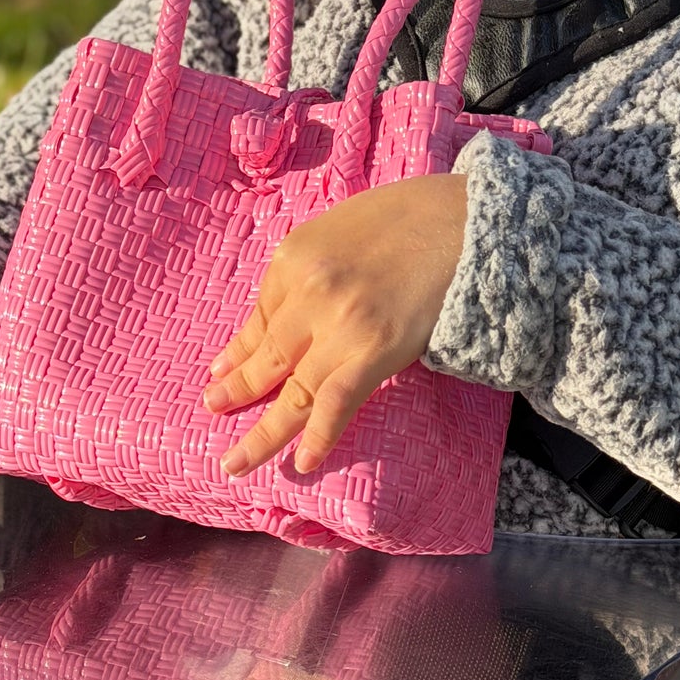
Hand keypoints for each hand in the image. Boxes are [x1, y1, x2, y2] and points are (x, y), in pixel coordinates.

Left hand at [203, 172, 468, 478]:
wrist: (467, 220)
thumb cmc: (407, 217)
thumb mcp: (336, 230)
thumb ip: (304, 273)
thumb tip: (274, 321)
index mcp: (293, 257)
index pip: (260, 318)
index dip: (239, 351)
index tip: (220, 372)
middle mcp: (307, 292)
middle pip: (268, 356)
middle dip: (236, 389)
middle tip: (213, 410)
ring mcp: (339, 325)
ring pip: (292, 392)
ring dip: (262, 433)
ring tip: (234, 462)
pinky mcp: (375, 351)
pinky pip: (335, 403)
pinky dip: (317, 436)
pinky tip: (301, 462)